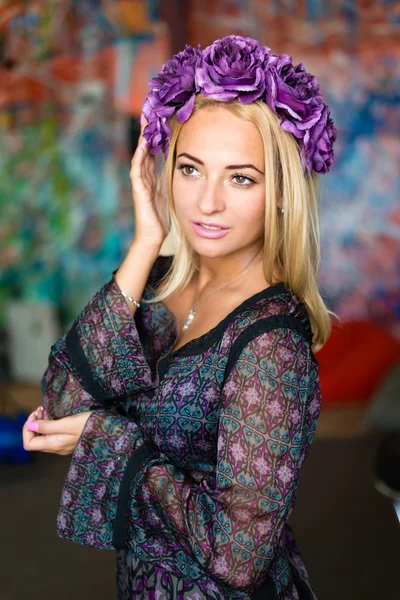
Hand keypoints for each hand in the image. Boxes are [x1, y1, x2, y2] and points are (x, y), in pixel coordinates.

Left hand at [22, 406, 92, 455]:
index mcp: (54, 444)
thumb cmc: (88, 425)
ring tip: (45, 409)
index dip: (27, 429)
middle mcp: (56, 447)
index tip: (35, 415)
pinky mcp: (67, 440)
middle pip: (35, 439)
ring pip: (43, 436)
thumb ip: (47, 426)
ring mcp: (62, 445)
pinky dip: (49, 424)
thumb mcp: (67, 423)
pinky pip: (52, 434)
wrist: (107, 431)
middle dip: (33, 423)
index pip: (28, 443)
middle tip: (40, 409)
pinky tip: (53, 415)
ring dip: (41, 422)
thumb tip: (31, 426)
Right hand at [130, 113, 168, 248]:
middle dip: (147, 130)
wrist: (153, 237)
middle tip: (149, 110)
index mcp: (153, 176)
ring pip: (140, 155)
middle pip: (145, 147)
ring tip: (145, 122)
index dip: (157, 133)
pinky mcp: (139, 192)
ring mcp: (140, 183)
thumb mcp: (170, 193)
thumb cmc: (162, 218)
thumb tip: (186, 168)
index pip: (154, 150)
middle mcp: (145, 176)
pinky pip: (137, 172)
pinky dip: (139, 159)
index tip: (161, 116)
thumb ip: (173, 180)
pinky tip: (142, 148)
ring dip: (142, 139)